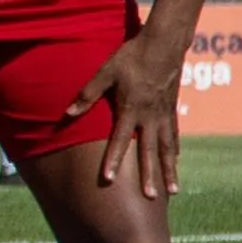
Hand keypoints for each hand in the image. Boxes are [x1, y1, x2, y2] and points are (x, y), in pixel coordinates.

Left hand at [89, 28, 185, 197]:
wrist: (163, 44)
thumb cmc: (131, 57)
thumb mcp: (105, 72)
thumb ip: (87, 94)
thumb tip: (67, 113)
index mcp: (131, 109)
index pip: (119, 141)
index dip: (113, 160)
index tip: (109, 179)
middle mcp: (150, 117)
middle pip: (149, 152)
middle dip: (149, 175)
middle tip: (150, 197)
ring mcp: (164, 115)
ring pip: (167, 148)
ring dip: (169, 170)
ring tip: (173, 190)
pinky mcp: (171, 110)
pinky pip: (174, 135)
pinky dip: (174, 151)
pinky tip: (175, 161)